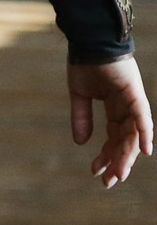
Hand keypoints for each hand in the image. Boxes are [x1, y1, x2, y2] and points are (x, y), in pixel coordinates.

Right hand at [70, 55, 152, 186]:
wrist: (90, 42)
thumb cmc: (85, 63)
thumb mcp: (79, 95)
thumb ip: (81, 118)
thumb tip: (80, 142)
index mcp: (115, 109)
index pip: (113, 138)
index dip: (105, 156)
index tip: (96, 172)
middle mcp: (127, 110)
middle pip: (125, 142)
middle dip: (117, 163)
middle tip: (109, 182)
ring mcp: (133, 103)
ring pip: (133, 136)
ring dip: (126, 156)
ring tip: (118, 174)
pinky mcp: (135, 96)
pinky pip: (143, 119)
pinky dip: (145, 134)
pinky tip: (144, 151)